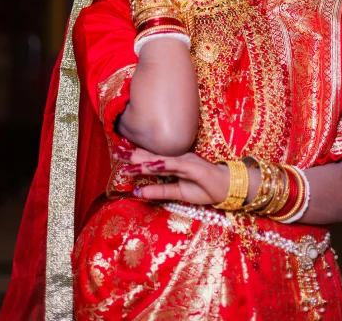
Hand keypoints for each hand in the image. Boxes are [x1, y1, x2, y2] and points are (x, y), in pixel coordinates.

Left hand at [115, 147, 229, 205]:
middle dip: (133, 153)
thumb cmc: (204, 189)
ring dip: (142, 158)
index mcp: (173, 163)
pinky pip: (173, 165)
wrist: (227, 187)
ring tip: (125, 157)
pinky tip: (149, 165)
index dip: (135, 156)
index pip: (150, 159)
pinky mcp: (191, 166)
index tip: (118, 153)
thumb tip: (137, 191)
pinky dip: (160, 165)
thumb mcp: (177, 193)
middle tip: (115, 149)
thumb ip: (159, 191)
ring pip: (158, 159)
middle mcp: (176, 159)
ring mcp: (183, 161)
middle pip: (151, 155)